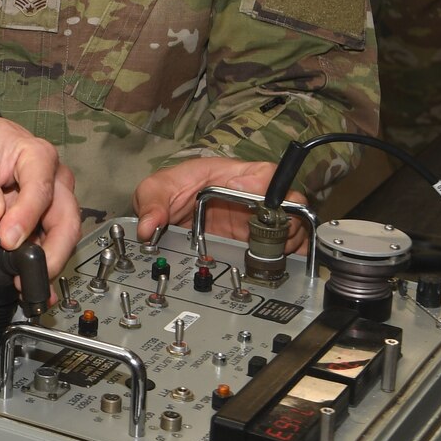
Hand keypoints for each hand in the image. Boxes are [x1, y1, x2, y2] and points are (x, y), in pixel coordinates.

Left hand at [0, 113, 80, 281]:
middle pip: (65, 219)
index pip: (41, 192)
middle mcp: (53, 179)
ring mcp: (49, 200)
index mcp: (38, 156)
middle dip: (51, 252)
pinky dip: (40, 265)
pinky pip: (46, 242)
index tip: (7, 240)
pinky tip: (34, 285)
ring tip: (28, 286)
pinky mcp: (40, 217)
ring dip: (47, 262)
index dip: (26, 219)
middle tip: (27, 275)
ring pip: (61, 235)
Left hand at [132, 156, 310, 248]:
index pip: (267, 174)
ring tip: (267, 256)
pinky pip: (280, 250)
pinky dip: (283, 259)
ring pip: (291, 229)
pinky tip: (270, 267)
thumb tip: (149, 226)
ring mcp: (254, 222)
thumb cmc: (171, 190)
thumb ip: (152, 203)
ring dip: (287, 243)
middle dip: (289, 222)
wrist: (170, 211)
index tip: (256, 203)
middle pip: (290, 204)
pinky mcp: (253, 244)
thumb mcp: (156, 189)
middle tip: (270, 239)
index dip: (269, 187)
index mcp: (233, 175)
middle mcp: (251, 198)